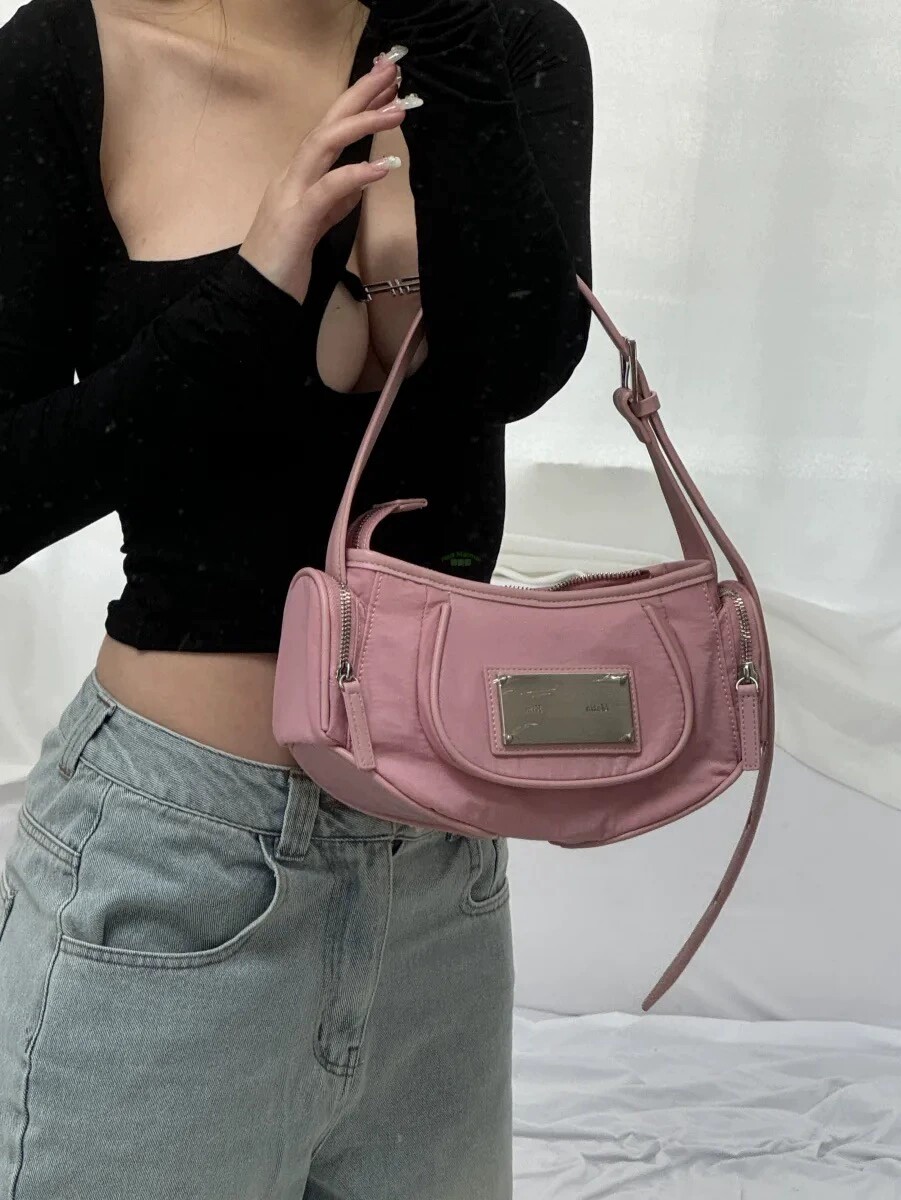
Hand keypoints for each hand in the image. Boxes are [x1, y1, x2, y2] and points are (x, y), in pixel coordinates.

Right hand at [238, 56, 407, 304]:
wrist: (255, 297)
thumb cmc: (284, 264)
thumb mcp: (316, 225)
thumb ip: (335, 201)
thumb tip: (359, 181)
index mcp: (297, 177)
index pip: (328, 129)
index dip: (356, 103)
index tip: (385, 82)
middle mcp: (291, 176)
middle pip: (326, 123)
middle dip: (359, 94)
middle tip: (392, 69)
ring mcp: (291, 195)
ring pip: (324, 144)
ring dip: (362, 123)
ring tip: (398, 110)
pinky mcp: (296, 221)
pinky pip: (328, 190)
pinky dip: (356, 174)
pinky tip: (383, 166)